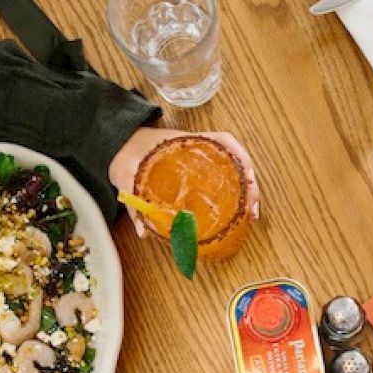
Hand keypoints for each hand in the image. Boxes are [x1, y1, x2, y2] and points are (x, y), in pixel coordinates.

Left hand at [109, 127, 259, 236]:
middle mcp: (198, 150)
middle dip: (250, 183)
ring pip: (233, 170)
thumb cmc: (126, 154)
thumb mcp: (127, 175)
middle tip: (253, 208)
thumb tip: (144, 231)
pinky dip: (234, 193)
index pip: (221, 141)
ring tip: (251, 212)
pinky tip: (237, 209)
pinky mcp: (197, 171)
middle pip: (235, 159)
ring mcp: (200, 160)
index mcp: (185, 144)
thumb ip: (134, 202)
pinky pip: (223, 178)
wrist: (119, 144)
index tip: (248, 176)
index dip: (239, 156)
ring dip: (247, 189)